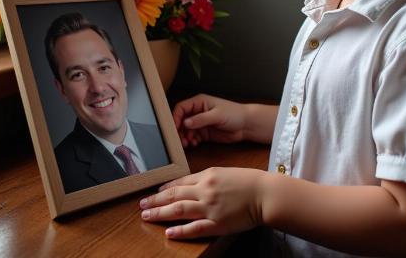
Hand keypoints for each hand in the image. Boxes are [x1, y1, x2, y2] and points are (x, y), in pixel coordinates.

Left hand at [140, 167, 265, 238]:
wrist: (265, 193)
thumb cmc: (248, 181)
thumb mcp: (225, 172)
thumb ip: (207, 178)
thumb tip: (191, 183)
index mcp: (207, 175)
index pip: (180, 182)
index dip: (164, 188)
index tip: (153, 192)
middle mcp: (205, 190)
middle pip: (174, 196)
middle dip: (155, 200)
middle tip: (141, 205)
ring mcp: (210, 207)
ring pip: (178, 210)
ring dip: (160, 213)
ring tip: (146, 216)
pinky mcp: (217, 223)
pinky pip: (194, 228)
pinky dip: (180, 231)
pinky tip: (168, 232)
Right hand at [172, 94, 246, 147]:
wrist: (246, 125)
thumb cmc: (234, 114)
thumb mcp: (217, 115)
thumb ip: (201, 119)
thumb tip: (185, 123)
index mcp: (199, 102)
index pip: (181, 108)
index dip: (176, 117)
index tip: (174, 129)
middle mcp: (198, 111)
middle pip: (181, 120)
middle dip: (179, 130)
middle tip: (180, 140)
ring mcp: (201, 122)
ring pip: (186, 130)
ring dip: (184, 137)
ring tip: (188, 144)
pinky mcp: (204, 132)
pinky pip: (193, 137)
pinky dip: (191, 141)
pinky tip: (194, 144)